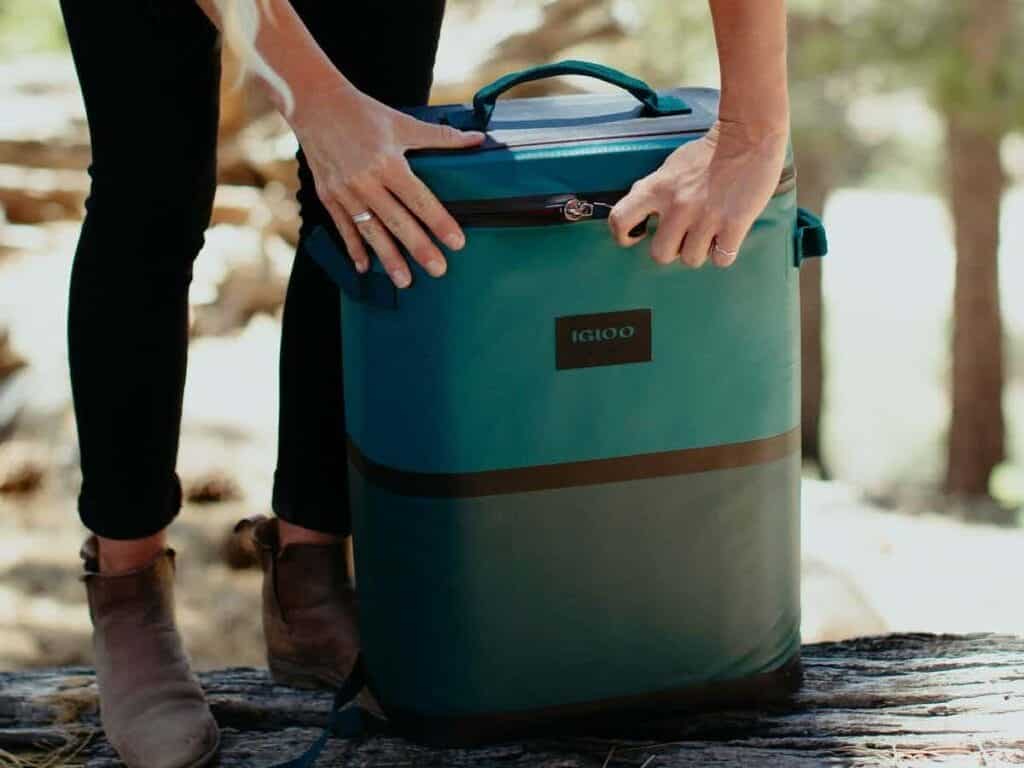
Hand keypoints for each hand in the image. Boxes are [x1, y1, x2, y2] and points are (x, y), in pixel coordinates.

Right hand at [291, 84, 484, 287]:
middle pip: (397, 221)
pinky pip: (343, 228)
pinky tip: (365, 267)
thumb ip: (441, 136)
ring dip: (388, 258)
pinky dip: (354, 248)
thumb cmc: (363, 113)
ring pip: (370, 231)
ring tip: (404, 281)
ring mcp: (345, 191)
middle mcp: (365, 181)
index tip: (456, 243)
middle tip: (438, 270)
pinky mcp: (328, 196)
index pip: (419, 200)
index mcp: (387, 162)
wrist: (315, 104)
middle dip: (418, 248)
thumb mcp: (403, 122)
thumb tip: (477, 139)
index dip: (439, 222)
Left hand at [608, 120, 787, 267]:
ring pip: (691, 260)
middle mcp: (678, 206)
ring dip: (700, 251)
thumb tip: (638, 216)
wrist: (749, 136)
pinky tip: (727, 235)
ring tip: (709, 232)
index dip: (624, 236)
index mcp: (657, 189)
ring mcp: (706, 217)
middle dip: (672, 249)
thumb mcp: (669, 168)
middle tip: (684, 235)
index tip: (638, 235)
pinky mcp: (734, 224)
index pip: (619, 221)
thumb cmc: (708, 153)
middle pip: (660, 255)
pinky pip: (721, 259)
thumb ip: (652, 191)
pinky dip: (724, 252)